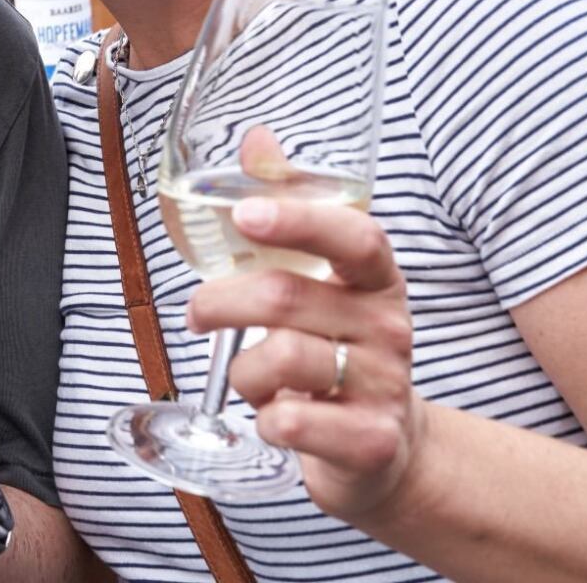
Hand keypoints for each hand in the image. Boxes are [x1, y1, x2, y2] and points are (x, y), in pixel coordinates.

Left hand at [185, 138, 422, 521]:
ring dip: (240, 371)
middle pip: (287, 297)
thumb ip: (290, 209)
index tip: (245, 213)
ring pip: (279, 360)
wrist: (386, 447)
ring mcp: (385, 384)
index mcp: (377, 278)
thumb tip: (256, 138)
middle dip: (220, 302)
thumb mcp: (323, 279)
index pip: (354, 236)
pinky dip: (264, 419)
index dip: (299, 219)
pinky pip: (291, 421)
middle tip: (197, 314)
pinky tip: (275, 416)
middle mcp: (388, 326)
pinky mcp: (371, 441)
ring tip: (248, 376)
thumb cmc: (339, 347)